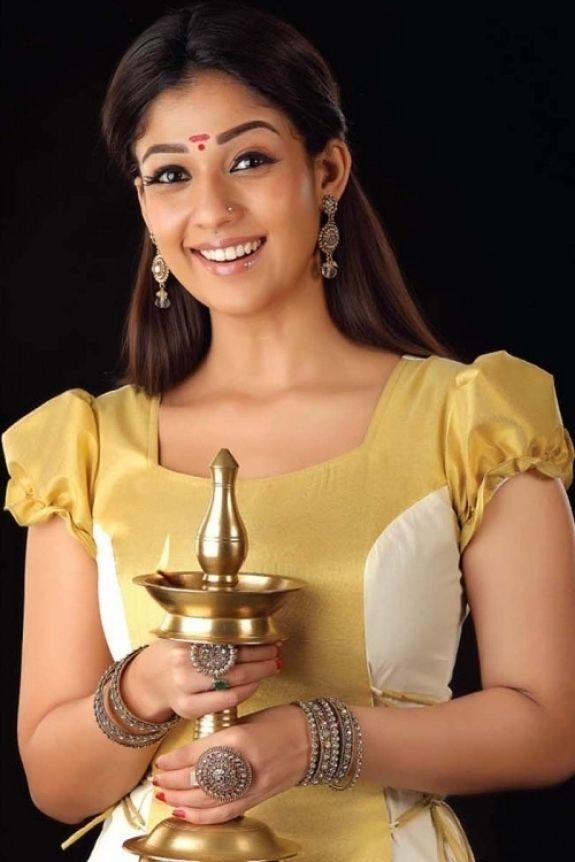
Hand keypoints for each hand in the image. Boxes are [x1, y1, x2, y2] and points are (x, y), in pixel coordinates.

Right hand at [120, 640, 281, 722]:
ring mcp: (185, 688)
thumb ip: (209, 634)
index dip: (253, 640)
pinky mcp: (187, 709)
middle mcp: (183, 664)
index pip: (227, 640)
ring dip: (259, 673)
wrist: (148, 682)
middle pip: (234, 660)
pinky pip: (227, 699)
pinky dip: (246, 691)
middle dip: (262, 656)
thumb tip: (249, 627)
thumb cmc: (174, 656)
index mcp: (184, 641)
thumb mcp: (184, 637)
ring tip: (273, 666)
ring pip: (234, 680)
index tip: (270, 638)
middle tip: (277, 652)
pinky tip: (255, 684)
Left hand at [152, 703, 310, 822]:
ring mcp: (253, 784)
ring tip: (165, 797)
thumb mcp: (248, 719)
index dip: (174, 761)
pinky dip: (202, 817)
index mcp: (240, 737)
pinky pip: (225, 813)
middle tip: (157, 781)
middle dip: (173, 783)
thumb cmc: (282, 722)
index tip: (161, 762)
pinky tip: (186, 814)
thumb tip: (194, 751)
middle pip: (198, 781)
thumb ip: (222, 736)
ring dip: (182, 802)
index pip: (197, 754)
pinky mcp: (259, 798)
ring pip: (208, 801)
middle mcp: (245, 764)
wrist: (315, 739)